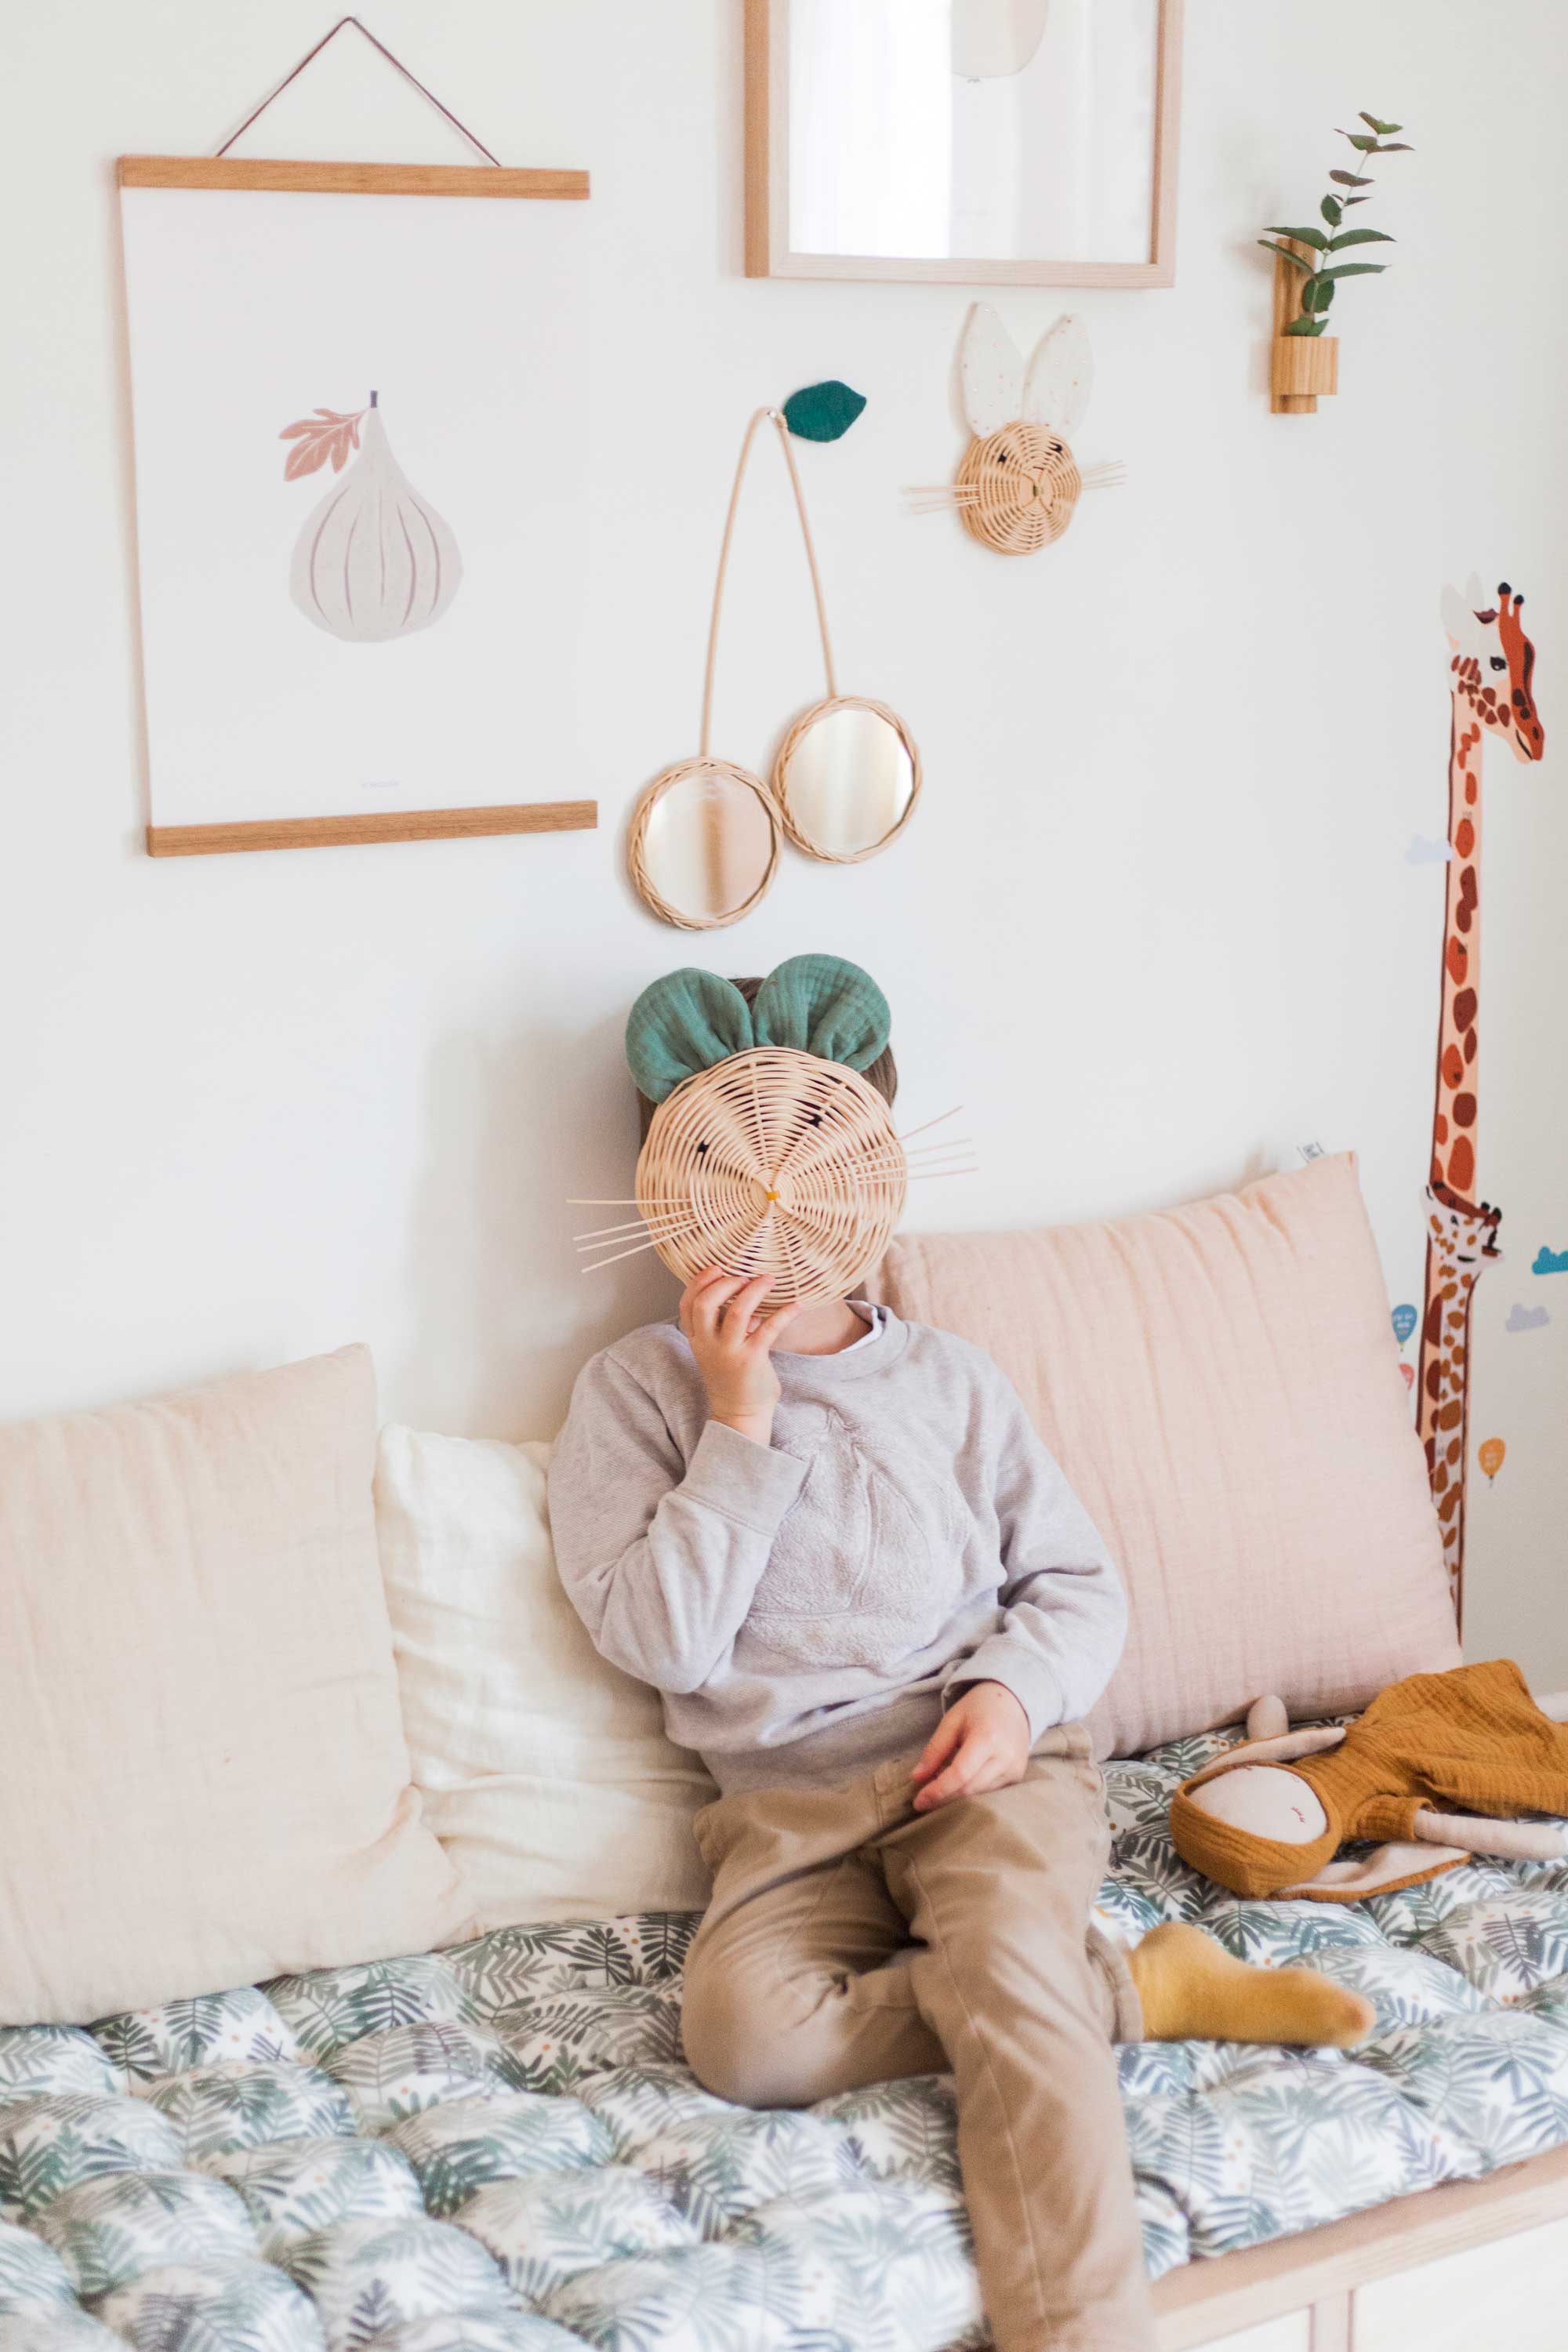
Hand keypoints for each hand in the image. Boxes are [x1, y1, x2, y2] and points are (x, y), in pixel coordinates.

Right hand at [679, 1269, 808, 1445]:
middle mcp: (708, 1345)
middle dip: (724, 1283)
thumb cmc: (731, 1376)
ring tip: (768, 1280)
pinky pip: (769, 1328)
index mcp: (697, 1340)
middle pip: (705, 1303)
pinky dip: (785, 1313)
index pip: (687, 1304)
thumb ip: (720, 1325)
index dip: (698, 1282)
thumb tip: (741, 1294)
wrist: (740, 1414)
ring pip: (738, 1312)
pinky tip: (797, 1305)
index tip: (716, 1268)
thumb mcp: (715, 1350)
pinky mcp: (752, 1360)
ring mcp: (729, 1353)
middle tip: (743, 1276)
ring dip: (754, 1291)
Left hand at [911, 1682, 1030, 1811]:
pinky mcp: (1017, 1777)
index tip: (919, 1801)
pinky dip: (971, 1793)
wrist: (1014, 1703)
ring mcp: (1015, 1770)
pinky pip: (989, 1793)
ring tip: (937, 1790)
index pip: (960, 1774)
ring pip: (979, 1795)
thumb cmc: (979, 1708)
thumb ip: (935, 1749)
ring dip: (956, 1798)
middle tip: (922, 1802)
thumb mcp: (952, 1720)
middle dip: (943, 1799)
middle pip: (970, 1789)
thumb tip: (917, 1778)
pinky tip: (958, 1786)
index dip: (938, 1790)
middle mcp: (1006, 1758)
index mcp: (988, 1738)